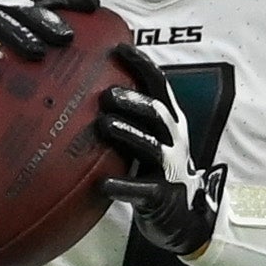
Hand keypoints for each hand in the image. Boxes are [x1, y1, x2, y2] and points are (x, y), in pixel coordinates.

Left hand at [94, 43, 222, 255]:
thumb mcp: (147, 136)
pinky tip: (103, 184)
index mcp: (169, 121)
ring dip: (127, 133)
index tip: (119, 48)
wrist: (180, 217)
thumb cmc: (153, 169)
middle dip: (134, 101)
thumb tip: (86, 85)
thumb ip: (128, 115)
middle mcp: (173, 140)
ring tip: (103, 125)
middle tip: (106, 95)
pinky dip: (123, 185)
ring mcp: (169, 169)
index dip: (141, 65)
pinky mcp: (162, 196)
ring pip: (151, 146)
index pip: (159, 85)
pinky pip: (142, 189)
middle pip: (157, 113)